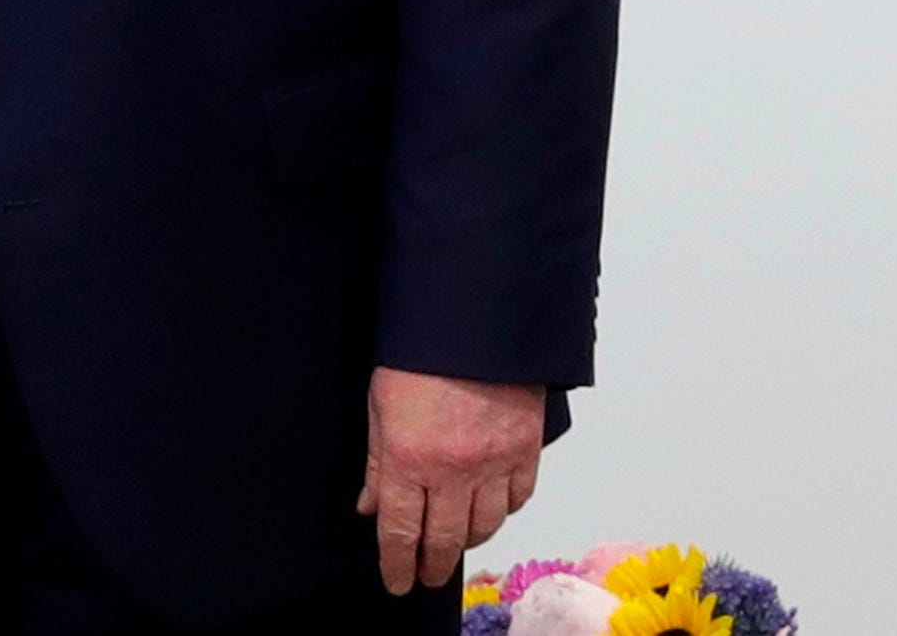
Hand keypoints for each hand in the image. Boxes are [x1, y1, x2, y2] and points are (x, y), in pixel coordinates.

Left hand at [356, 370, 541, 594]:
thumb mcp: (380, 404)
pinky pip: (518, 498)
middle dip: (432, 564)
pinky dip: (504, 510)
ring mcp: (494, 462)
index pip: (401, 532)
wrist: (474, 317)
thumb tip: (370, 506)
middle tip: (425, 575)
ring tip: (455, 544)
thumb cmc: (420, 354)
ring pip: (484, 526)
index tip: (396, 581)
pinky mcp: (526, 449)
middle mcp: (453, 470)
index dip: (397, 564)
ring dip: (467, 541)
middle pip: (445, 539)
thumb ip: (377, 462)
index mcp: (410, 459)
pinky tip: (491, 509)